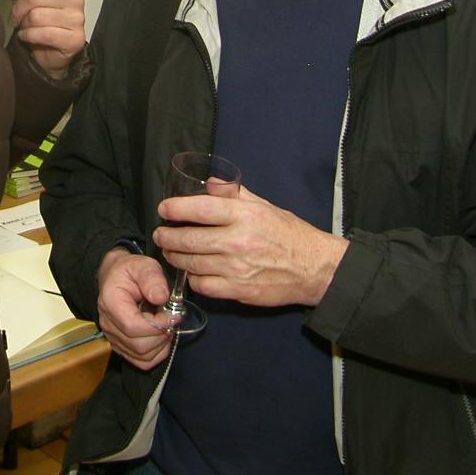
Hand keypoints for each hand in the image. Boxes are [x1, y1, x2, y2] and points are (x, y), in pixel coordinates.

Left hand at [4, 0, 84, 78]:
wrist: (54, 50)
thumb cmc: (43, 22)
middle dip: (18, 8)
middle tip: (15, 16)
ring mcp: (77, 18)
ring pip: (36, 16)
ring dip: (24, 24)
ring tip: (26, 26)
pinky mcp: (75, 38)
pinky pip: (43, 33)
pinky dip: (29, 36)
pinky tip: (28, 36)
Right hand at [96, 248, 173, 369]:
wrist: (115, 277)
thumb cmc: (129, 272)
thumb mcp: (142, 266)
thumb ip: (152, 278)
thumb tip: (161, 297)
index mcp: (111, 302)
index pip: (132, 326)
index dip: (156, 325)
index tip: (173, 315)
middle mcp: (108, 324)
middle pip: (138, 344)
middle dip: (162, 335)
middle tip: (172, 319)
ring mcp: (113, 338)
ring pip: (142, 356)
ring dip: (161, 344)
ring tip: (166, 326)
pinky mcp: (121, 347)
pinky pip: (142, 362)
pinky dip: (157, 353)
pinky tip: (161, 337)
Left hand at [154, 182, 347, 307]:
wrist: (315, 269)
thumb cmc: (290, 234)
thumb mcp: (265, 206)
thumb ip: (235, 194)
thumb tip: (210, 183)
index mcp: (245, 216)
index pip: (200, 209)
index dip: (176, 208)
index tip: (164, 209)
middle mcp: (238, 241)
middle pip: (189, 239)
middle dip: (167, 237)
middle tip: (160, 234)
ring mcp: (237, 269)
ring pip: (192, 264)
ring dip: (175, 257)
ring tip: (171, 251)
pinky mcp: (239, 291)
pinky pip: (204, 286)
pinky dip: (193, 279)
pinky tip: (193, 272)